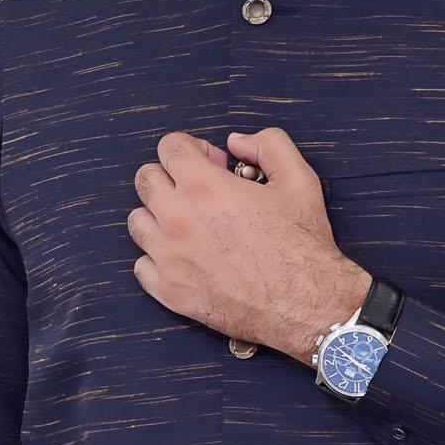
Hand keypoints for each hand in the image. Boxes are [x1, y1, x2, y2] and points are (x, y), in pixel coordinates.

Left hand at [129, 126, 370, 364]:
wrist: (307, 303)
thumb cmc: (302, 245)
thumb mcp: (299, 179)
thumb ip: (268, 145)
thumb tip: (237, 141)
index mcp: (204, 187)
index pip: (168, 147)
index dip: (192, 148)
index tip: (210, 163)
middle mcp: (177, 219)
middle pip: (146, 180)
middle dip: (170, 176)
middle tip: (199, 190)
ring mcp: (169, 257)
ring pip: (138, 222)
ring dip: (159, 216)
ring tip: (189, 224)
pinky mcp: (169, 291)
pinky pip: (141, 265)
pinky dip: (158, 258)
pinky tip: (185, 257)